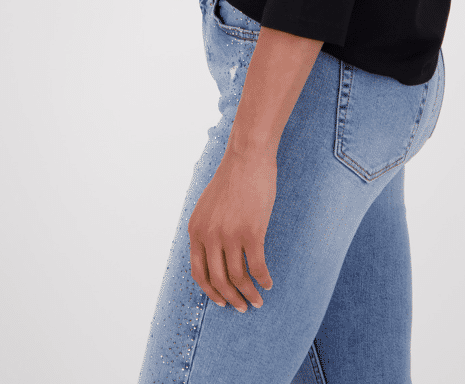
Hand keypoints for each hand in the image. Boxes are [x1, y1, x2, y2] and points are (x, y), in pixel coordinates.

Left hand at [188, 145, 275, 311]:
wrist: (247, 157)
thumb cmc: (232, 178)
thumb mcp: (208, 205)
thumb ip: (207, 229)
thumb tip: (215, 255)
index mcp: (196, 229)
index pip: (199, 272)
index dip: (210, 291)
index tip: (221, 301)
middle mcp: (209, 236)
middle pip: (219, 280)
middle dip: (231, 298)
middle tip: (241, 307)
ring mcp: (230, 235)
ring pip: (238, 278)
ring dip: (248, 294)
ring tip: (257, 301)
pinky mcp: (251, 232)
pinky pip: (256, 267)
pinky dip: (263, 280)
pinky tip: (268, 284)